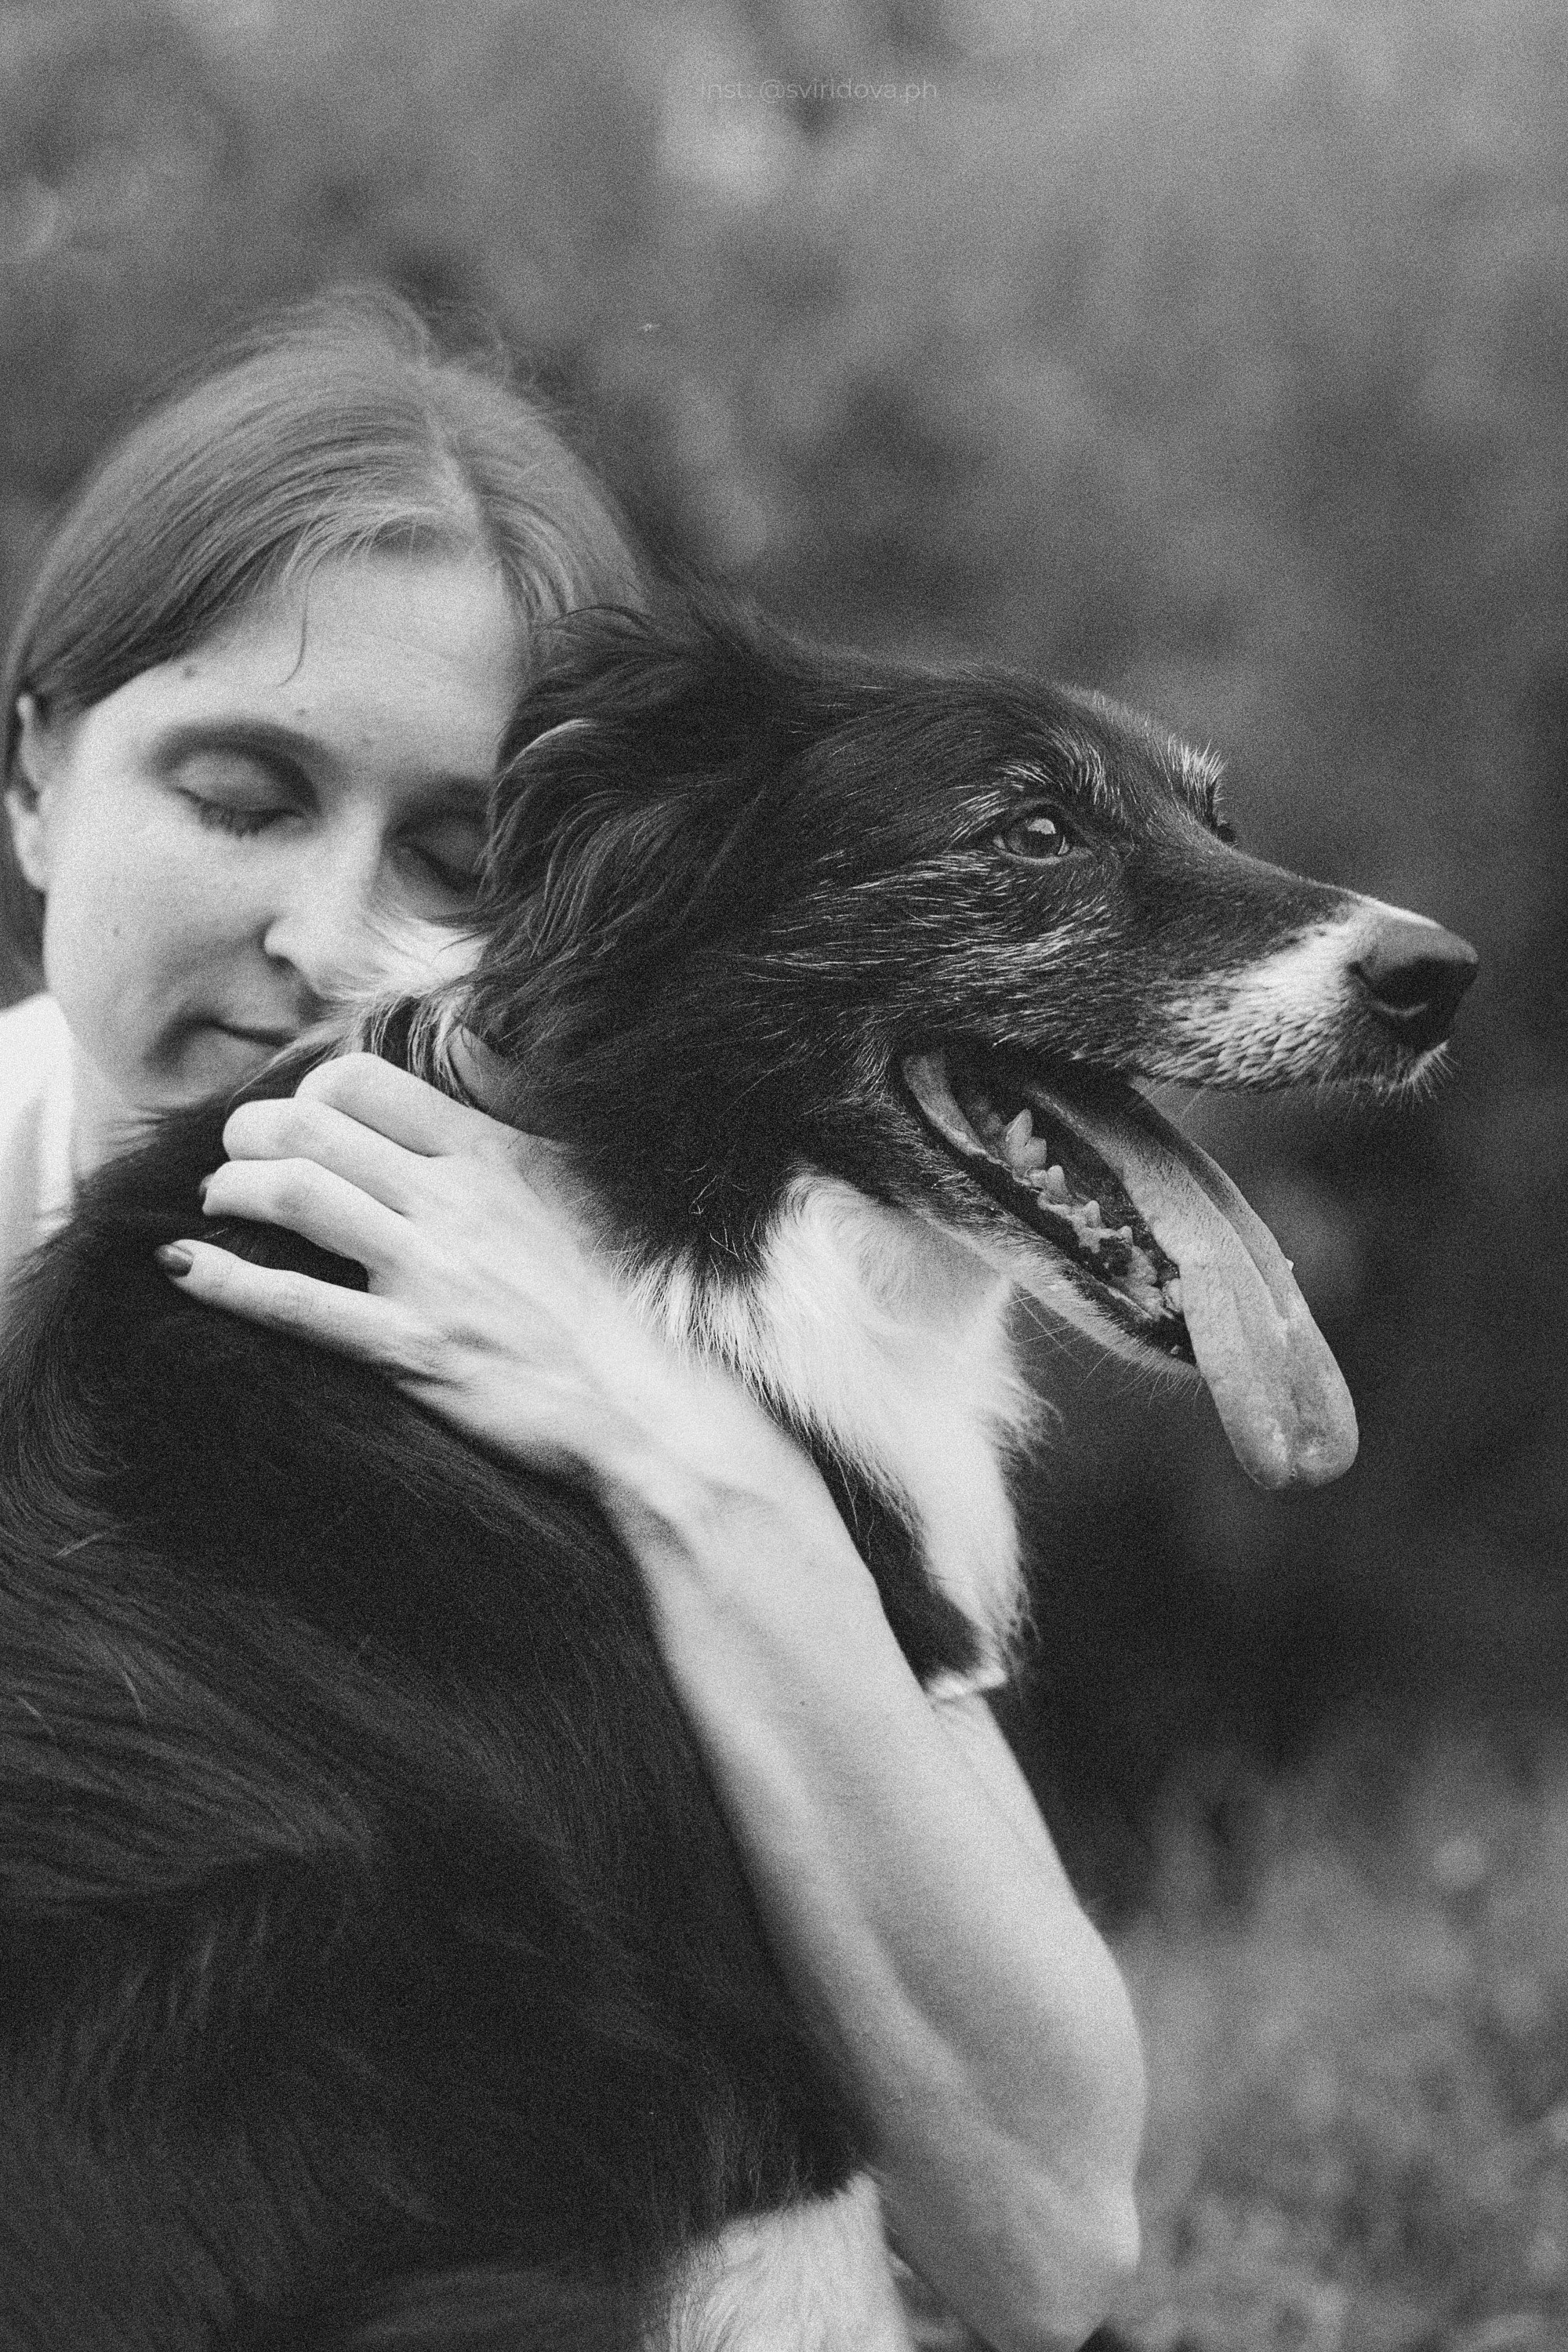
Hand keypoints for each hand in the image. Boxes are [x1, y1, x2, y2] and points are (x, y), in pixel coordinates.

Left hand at [159, 1053, 726, 1489]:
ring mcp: (429, 1275)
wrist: (649, 1408)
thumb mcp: (577, 1182)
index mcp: (489, 1154)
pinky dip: (225, 1279)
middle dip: (250, 1132)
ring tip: (218, 1200)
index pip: (365, 1081)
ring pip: (295, 1196)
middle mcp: (453, 1201)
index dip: (309, 1089)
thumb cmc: (618, 1299)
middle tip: (235, 1153)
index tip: (297, 1117)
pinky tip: (184, 1266)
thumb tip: (463, 1040)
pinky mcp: (411, 1350)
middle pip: (312, 1128)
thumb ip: (512, 1110)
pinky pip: (295, 1303)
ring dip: (233, 1189)